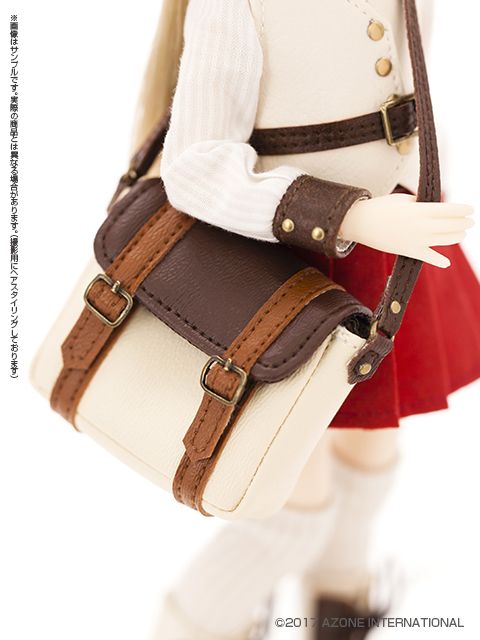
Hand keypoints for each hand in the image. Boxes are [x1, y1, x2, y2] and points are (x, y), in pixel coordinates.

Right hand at [339, 193, 473, 267]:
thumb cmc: (382, 207)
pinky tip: (446, 263)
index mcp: (420, 210)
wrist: (361, 223)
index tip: (470, 209)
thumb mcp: (404, 199)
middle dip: (465, 223)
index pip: (451, 210)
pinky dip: (439, 261)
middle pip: (452, 225)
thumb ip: (423, 204)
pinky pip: (428, 258)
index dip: (464, 209)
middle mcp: (421, 226)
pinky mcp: (409, 251)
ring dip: (457, 236)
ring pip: (446, 240)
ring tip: (460, 233)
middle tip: (470, 221)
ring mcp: (416, 240)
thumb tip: (438, 209)